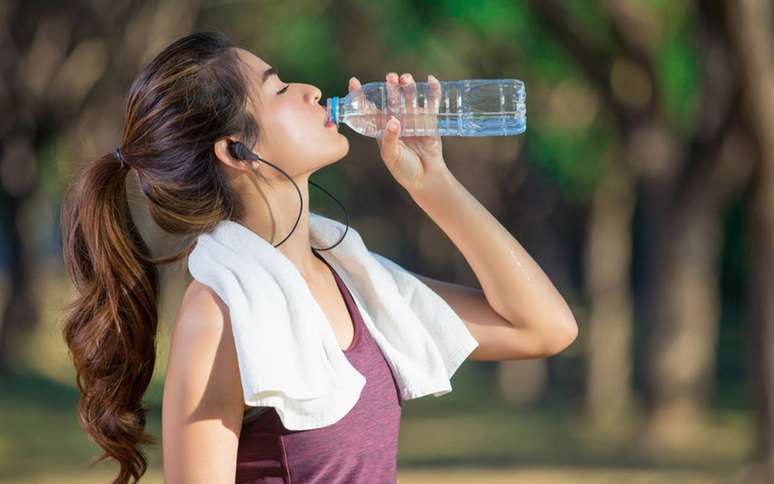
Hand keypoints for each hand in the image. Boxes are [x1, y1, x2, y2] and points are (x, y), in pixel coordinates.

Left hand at [348, 72, 449, 192]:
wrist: (425, 179)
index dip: (360, 95)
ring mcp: (413, 119)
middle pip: (392, 99)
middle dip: (391, 87)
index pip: (368, 108)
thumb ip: (390, 139)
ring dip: (408, 86)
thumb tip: (393, 120)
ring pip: (410, 97)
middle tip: (390, 78)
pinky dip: (432, 92)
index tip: (354, 82)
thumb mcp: (391, 156)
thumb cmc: (404, 169)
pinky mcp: (429, 121)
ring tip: (406, 78)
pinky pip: (431, 104)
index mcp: (382, 127)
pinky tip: (431, 80)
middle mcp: (396, 119)